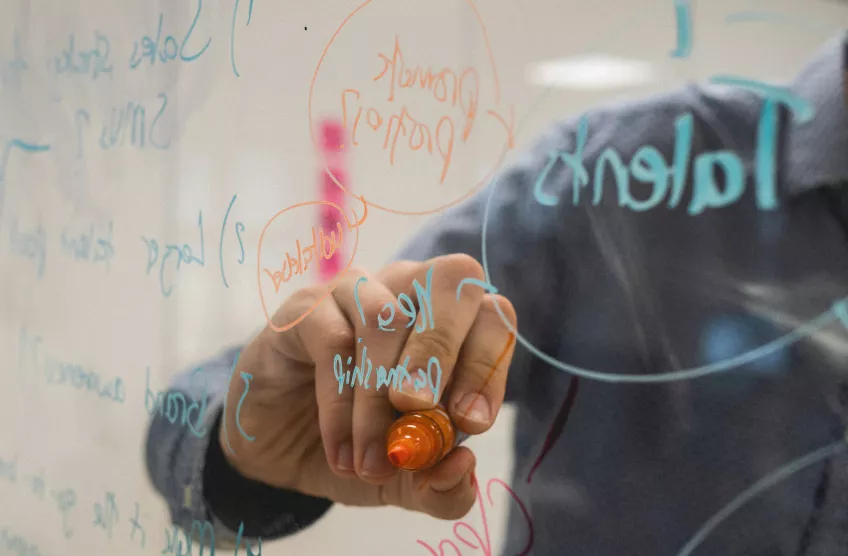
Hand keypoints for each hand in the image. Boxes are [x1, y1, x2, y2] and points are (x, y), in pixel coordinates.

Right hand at [220, 254, 516, 519]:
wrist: (279, 449)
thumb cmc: (358, 446)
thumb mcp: (408, 481)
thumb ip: (443, 486)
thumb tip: (463, 465)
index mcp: (453, 324)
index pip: (494, 315)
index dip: (489, 364)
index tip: (470, 425)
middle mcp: (411, 292)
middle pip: (451, 280)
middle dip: (441, 354)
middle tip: (419, 412)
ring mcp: (358, 292)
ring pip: (387, 318)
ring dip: (381, 398)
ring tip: (372, 462)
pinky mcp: (307, 308)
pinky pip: (333, 340)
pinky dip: (341, 404)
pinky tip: (341, 451)